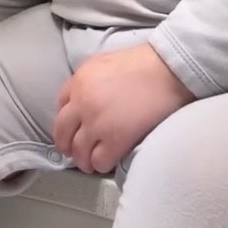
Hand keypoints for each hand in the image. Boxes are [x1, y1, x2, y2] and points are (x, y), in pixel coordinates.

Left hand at [53, 44, 192, 173]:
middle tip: (76, 152)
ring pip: (79, 152)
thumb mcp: (106, 63)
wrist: (168, 70)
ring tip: (92, 163)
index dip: (66, 122)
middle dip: (68, 145)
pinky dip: (101, 165)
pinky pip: (99, 161)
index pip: (60, 107)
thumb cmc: (144, 63)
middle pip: (63, 132)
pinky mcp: (115, 140)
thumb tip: (86, 100)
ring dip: (84, 160)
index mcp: (79, 80)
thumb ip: (90, 82)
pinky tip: (108, 162)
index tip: (73, 129)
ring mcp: (97, 123)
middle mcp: (82, 102)